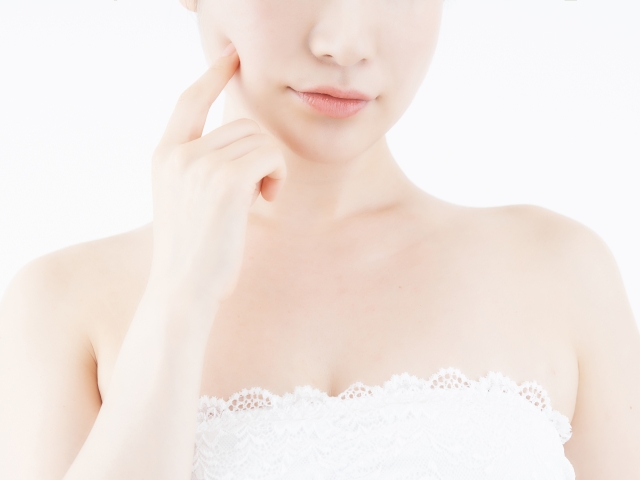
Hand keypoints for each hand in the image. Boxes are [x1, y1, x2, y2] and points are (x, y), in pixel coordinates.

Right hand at [148, 44, 285, 311]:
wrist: (183, 291)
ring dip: (270, 168)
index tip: (231, 57)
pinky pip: (270, 156)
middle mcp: (177, 154)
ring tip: (259, 200)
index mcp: (165, 156)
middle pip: (243, 125)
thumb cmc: (196, 252)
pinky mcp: (225, 182)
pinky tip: (268, 201)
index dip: (213, 75)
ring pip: (259, 140)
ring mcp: (198, 166)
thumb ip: (203, 164)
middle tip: (257, 191)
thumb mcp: (188, 200)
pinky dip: (277, 176)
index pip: (189, 101)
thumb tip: (245, 139)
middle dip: (259, 155)